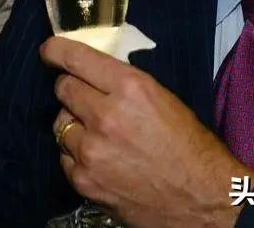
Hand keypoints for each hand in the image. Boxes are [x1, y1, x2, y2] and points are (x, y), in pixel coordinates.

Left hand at [42, 37, 251, 227]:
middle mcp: (105, 115)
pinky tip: (101, 160)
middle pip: (63, 89)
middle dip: (72, 90)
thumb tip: (93, 74)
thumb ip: (123, 84)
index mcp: (130, 88)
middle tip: (86, 99)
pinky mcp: (84, 180)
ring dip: (75, 126)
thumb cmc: (191, 148)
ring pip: (61, 124)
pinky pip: (65, 156)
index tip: (49, 51)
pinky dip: (77, 156)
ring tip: (101, 137)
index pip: (76, 58)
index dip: (57, 51)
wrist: (204, 201)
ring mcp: (91, 150)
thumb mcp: (163, 99)